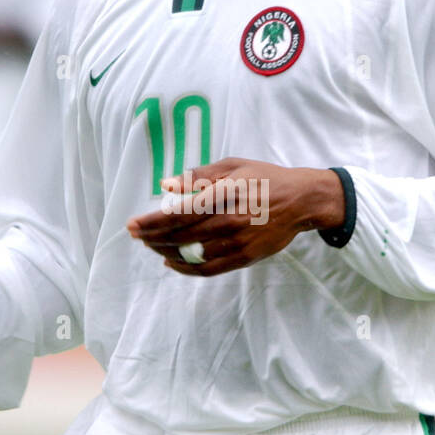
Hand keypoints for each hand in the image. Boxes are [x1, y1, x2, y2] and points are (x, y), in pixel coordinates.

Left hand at [126, 157, 345, 276]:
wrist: (302, 201)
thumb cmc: (265, 179)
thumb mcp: (234, 166)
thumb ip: (199, 176)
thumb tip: (167, 184)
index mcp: (226, 194)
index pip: (180, 213)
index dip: (152, 222)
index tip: (133, 224)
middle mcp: (231, 220)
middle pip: (182, 235)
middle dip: (152, 236)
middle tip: (135, 234)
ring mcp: (238, 242)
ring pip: (192, 254)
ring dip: (166, 251)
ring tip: (151, 245)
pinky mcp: (245, 257)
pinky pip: (208, 269)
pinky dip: (186, 268)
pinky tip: (172, 261)